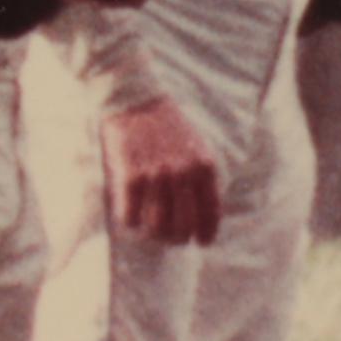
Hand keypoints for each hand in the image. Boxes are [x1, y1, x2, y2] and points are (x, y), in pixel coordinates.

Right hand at [100, 96, 222, 246]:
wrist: (134, 98)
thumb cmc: (165, 124)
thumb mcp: (196, 146)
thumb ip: (201, 176)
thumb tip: (200, 214)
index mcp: (204, 166)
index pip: (210, 214)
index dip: (206, 234)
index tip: (201, 242)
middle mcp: (184, 174)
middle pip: (183, 227)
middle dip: (177, 238)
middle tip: (170, 238)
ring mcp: (157, 176)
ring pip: (157, 227)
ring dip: (153, 234)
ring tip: (149, 231)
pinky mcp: (131, 177)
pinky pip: (131, 217)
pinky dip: (130, 222)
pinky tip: (130, 216)